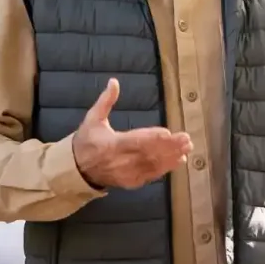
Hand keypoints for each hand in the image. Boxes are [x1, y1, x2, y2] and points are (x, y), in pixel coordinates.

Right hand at [71, 78, 192, 190]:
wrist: (77, 169)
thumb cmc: (87, 141)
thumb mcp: (93, 118)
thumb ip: (106, 101)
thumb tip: (114, 81)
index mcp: (111, 144)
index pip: (134, 141)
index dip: (152, 138)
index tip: (168, 133)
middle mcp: (120, 161)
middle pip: (148, 154)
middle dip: (169, 147)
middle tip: (186, 139)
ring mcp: (127, 174)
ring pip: (152, 166)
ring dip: (171, 158)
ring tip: (186, 148)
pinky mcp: (131, 182)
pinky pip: (151, 176)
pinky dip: (166, 169)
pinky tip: (179, 161)